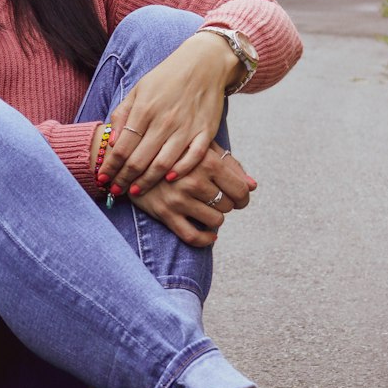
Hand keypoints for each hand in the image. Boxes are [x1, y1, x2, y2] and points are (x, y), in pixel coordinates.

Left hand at [94, 32, 239, 197]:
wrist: (204, 64)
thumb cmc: (167, 77)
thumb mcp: (139, 89)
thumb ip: (123, 114)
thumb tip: (112, 142)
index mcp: (144, 109)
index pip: (122, 147)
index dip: (110, 167)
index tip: (102, 179)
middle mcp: (164, 121)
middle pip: (139, 160)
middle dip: (123, 180)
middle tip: (115, 191)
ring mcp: (186, 128)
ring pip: (162, 164)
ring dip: (147, 182)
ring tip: (136, 192)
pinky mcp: (205, 132)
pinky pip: (192, 158)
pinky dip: (180, 171)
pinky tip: (169, 180)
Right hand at [128, 142, 255, 247]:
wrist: (133, 157)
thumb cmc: (175, 151)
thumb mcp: (202, 148)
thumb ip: (230, 165)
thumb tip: (253, 186)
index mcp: (206, 161)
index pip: (241, 189)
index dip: (244, 196)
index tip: (239, 197)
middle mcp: (193, 180)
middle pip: (229, 205)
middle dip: (227, 203)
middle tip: (217, 197)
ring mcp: (178, 198)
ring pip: (215, 221)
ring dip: (215, 218)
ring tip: (207, 208)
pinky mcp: (165, 213)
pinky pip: (193, 236)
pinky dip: (206, 239)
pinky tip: (210, 235)